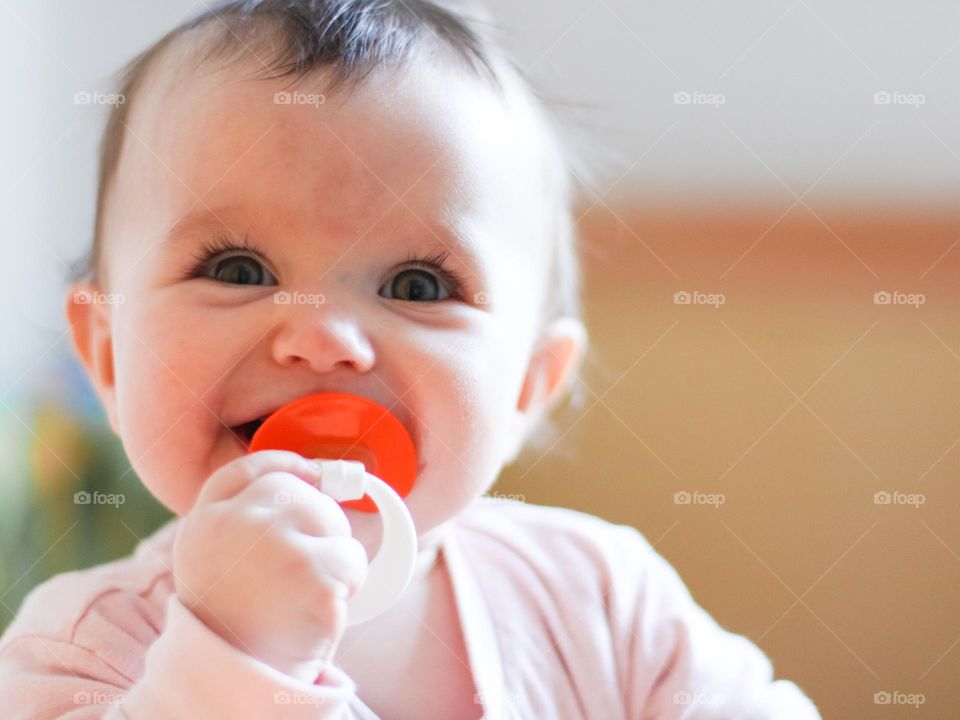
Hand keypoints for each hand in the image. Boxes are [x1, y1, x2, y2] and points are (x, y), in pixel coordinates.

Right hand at [172, 450, 367, 682]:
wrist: (238, 683)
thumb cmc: (238, 628)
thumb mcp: (217, 567)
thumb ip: (243, 524)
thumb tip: (308, 482)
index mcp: (204, 525)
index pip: (244, 471)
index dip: (282, 464)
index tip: (309, 470)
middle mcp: (235, 525)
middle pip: (298, 492)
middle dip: (317, 522)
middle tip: (305, 569)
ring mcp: (276, 545)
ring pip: (331, 520)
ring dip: (333, 554)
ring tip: (306, 594)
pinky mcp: (313, 573)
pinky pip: (351, 558)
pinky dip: (349, 583)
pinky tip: (321, 609)